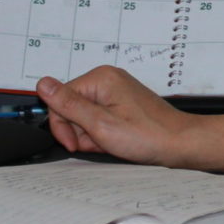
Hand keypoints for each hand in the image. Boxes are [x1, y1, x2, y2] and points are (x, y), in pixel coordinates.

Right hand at [36, 67, 197, 166]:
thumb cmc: (149, 136)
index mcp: (101, 78)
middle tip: (100, 142)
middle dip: (80, 131)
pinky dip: (103, 133)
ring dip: (92, 135)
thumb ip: (69, 105)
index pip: (60, 98)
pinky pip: (100, 118)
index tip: (73, 144)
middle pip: (72, 107)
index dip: (63, 126)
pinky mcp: (122, 104)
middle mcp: (108, 80)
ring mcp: (116, 91)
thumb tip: (43, 84)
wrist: (181, 144)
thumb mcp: (100, 125)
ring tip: (112, 142)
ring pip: (85, 116)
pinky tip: (116, 141)